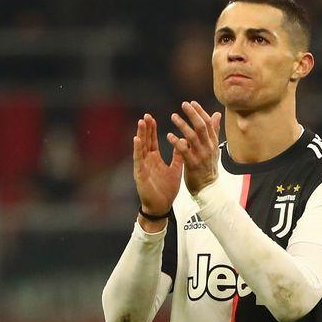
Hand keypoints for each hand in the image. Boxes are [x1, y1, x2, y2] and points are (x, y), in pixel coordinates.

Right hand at [133, 113, 182, 227]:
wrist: (161, 206)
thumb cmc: (166, 189)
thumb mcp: (175, 169)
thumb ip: (178, 156)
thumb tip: (184, 141)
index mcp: (155, 159)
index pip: (152, 141)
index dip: (152, 129)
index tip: (151, 118)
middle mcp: (147, 160)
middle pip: (145, 141)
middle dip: (145, 128)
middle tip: (146, 115)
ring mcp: (142, 166)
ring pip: (141, 148)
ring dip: (140, 134)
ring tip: (141, 122)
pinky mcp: (140, 174)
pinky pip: (138, 159)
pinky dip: (137, 149)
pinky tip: (137, 139)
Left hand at [167, 101, 221, 195]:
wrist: (208, 188)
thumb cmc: (208, 166)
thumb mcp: (213, 148)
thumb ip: (214, 131)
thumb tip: (217, 114)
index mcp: (213, 142)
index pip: (208, 123)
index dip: (200, 111)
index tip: (191, 102)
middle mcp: (208, 147)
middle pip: (202, 127)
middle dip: (193, 114)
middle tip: (183, 104)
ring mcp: (201, 156)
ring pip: (192, 137)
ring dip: (183, 125)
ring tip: (173, 116)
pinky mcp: (193, 164)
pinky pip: (184, 151)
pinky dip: (176, 142)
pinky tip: (169, 135)